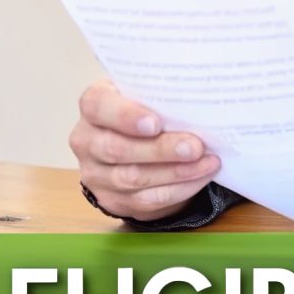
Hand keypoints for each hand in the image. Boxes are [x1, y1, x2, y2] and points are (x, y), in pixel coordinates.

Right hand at [69, 79, 220, 220]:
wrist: (135, 141)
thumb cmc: (145, 109)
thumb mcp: (147, 94)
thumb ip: (161, 95)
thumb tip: (198, 101)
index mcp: (93, 105)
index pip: (98, 106)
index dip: (125, 116)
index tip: (155, 123)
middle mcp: (86, 140)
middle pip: (117, 149)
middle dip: (160, 149)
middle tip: (195, 146)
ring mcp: (95, 174)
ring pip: (132, 178)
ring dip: (175, 172)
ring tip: (207, 162)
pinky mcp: (112, 200)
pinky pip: (146, 200)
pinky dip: (178, 189)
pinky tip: (200, 176)